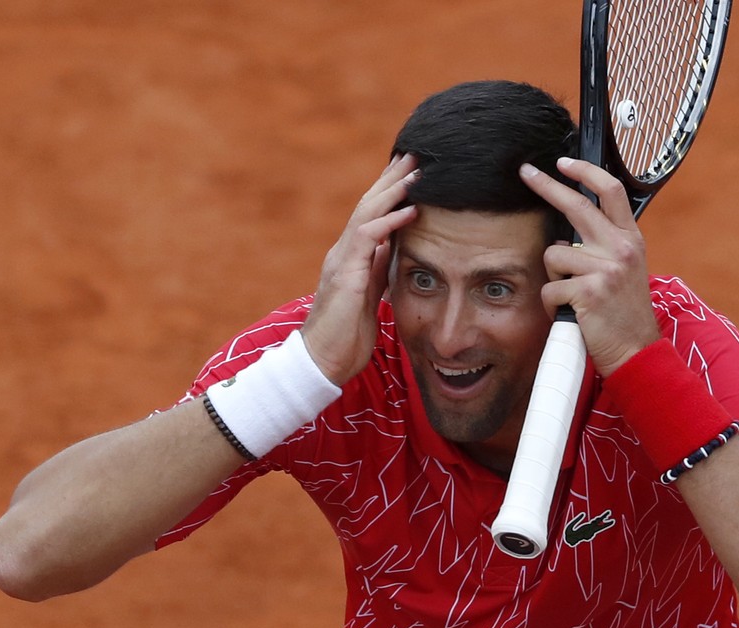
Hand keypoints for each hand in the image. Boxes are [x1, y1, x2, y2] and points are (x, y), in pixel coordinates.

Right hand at [302, 153, 420, 384]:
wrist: (322, 362)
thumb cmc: (345, 335)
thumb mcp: (368, 295)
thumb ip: (376, 269)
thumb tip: (390, 247)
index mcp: (349, 257)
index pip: (371, 215)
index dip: (390, 191)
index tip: (411, 170)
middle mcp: (342, 252)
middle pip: (368, 205)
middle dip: (391, 178)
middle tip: (415, 154)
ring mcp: (341, 261)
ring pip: (366, 214)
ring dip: (392, 191)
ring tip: (416, 171)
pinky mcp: (344, 275)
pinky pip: (367, 239)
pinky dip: (390, 222)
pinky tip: (410, 209)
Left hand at [519, 157, 660, 375]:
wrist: (636, 351)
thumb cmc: (622, 312)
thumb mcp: (625, 270)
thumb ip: (605, 246)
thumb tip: (570, 232)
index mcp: (631, 239)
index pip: (611, 191)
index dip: (585, 172)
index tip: (564, 162)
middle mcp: (621, 248)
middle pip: (577, 205)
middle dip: (546, 185)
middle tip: (525, 172)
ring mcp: (606, 268)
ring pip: (554, 255)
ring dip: (554, 278)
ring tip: (573, 296)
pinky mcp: (589, 291)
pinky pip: (549, 287)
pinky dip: (552, 304)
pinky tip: (571, 313)